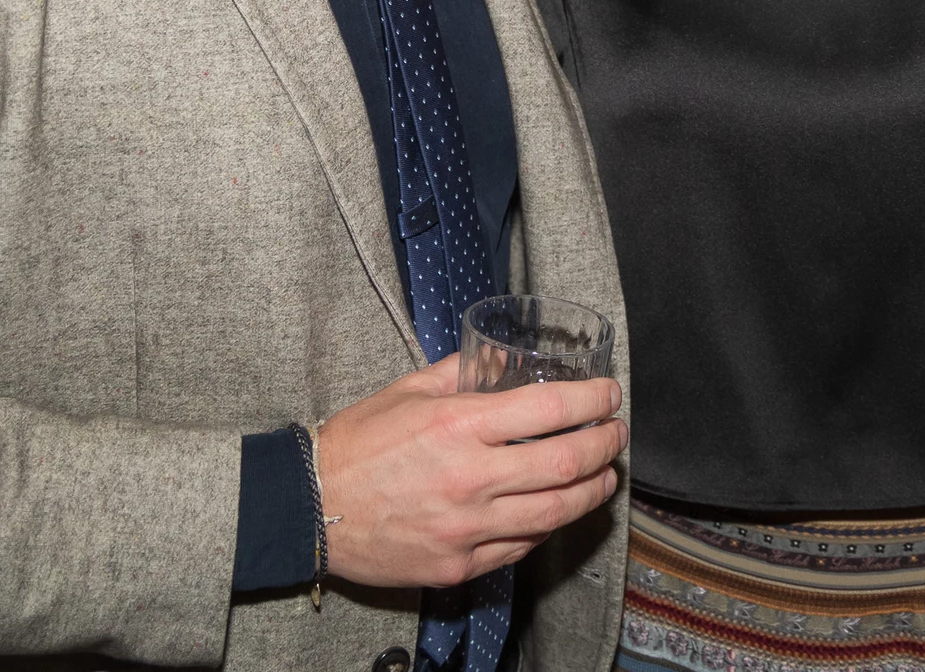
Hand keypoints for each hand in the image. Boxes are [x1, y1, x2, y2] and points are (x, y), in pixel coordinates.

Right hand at [314, 357, 625, 589]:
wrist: (308, 508)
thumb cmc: (355, 445)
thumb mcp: (407, 391)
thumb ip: (462, 373)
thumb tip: (503, 360)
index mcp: (457, 425)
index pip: (550, 411)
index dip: (593, 401)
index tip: (609, 394)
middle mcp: (470, 478)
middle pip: (567, 464)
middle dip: (606, 446)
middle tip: (617, 434)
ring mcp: (467, 528)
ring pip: (556, 513)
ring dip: (592, 491)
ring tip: (604, 475)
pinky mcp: (460, 564)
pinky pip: (522, 546)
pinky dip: (548, 525)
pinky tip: (557, 509)